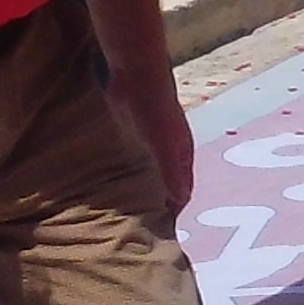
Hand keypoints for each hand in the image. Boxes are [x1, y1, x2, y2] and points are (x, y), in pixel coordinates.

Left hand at [116, 59, 196, 216]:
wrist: (136, 72)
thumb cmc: (152, 107)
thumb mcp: (163, 143)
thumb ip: (171, 171)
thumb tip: (180, 199)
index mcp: (182, 153)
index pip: (183, 190)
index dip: (175, 210)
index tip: (162, 232)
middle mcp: (172, 149)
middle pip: (170, 183)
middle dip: (163, 202)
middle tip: (144, 227)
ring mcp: (154, 140)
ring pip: (154, 171)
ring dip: (148, 188)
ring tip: (132, 211)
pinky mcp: (136, 131)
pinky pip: (138, 159)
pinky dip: (134, 173)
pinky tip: (120, 181)